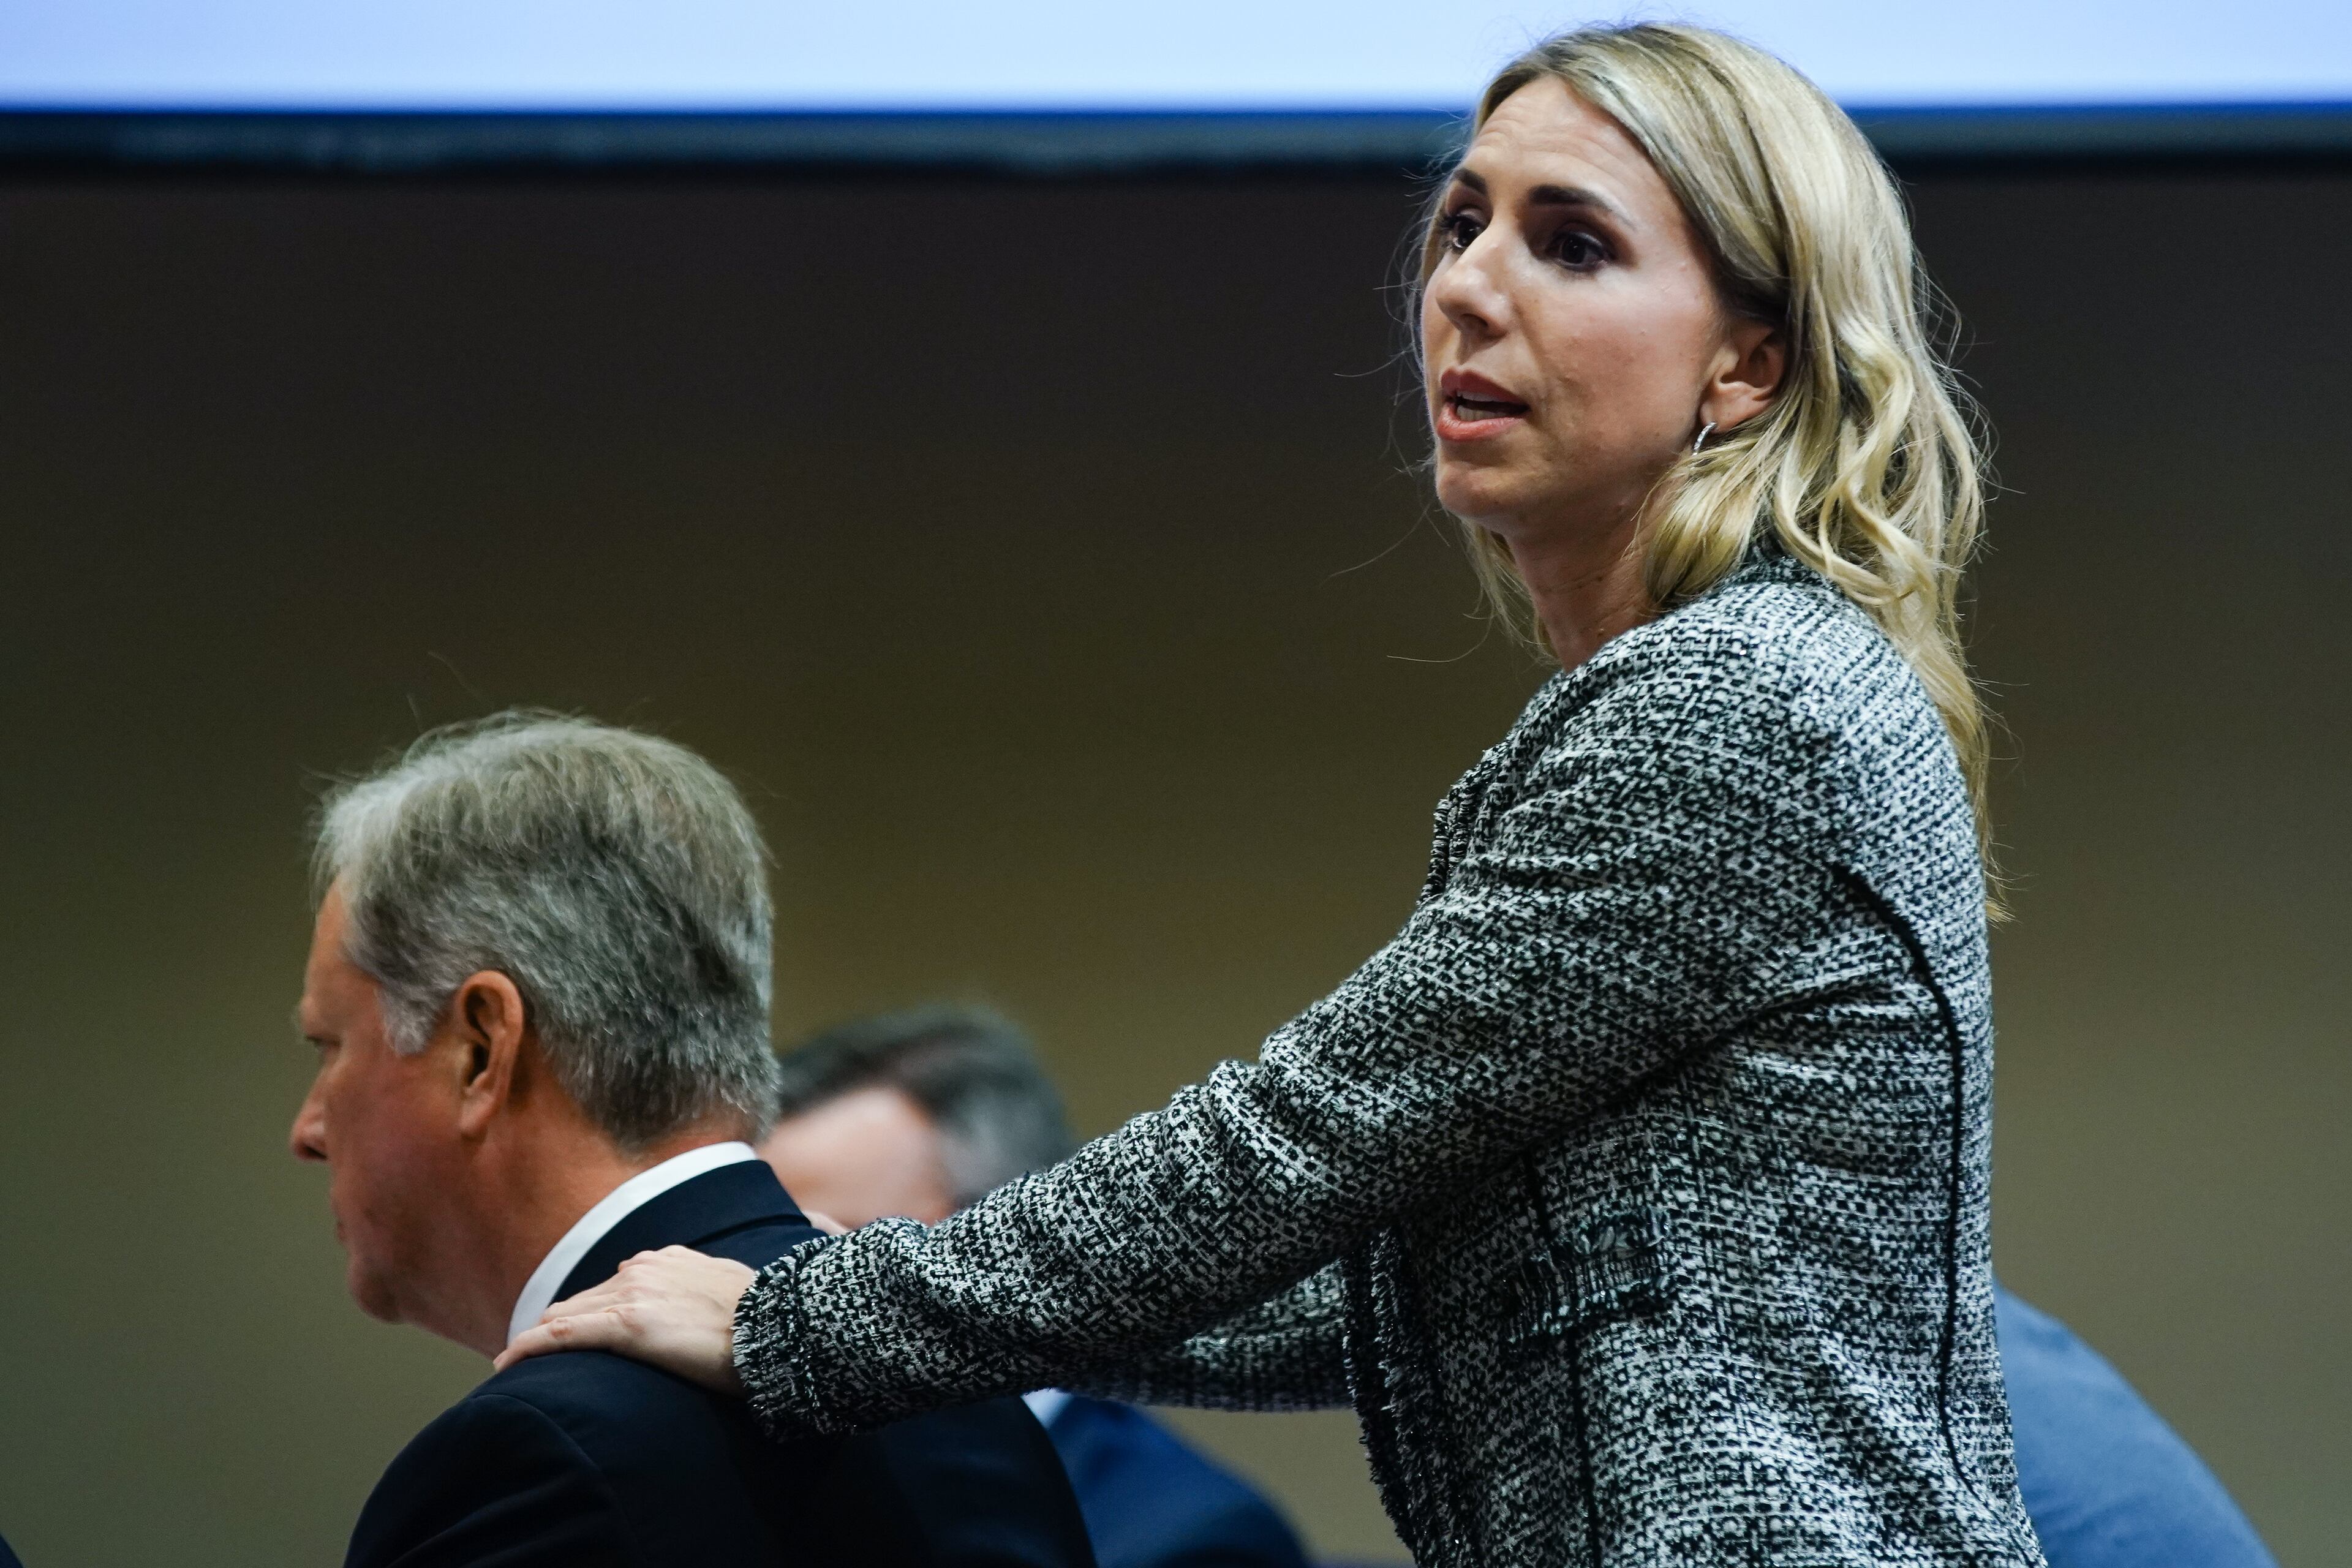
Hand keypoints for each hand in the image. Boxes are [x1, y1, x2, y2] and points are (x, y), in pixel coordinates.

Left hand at [493, 1245, 755, 1394]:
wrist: (778, 1328)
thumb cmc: (763, 1318)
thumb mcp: (725, 1291)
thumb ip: (696, 1291)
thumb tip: (692, 1305)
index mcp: (666, 1261)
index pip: (612, 1287)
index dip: (585, 1311)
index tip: (570, 1330)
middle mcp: (643, 1268)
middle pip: (580, 1300)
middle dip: (552, 1325)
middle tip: (528, 1353)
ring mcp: (633, 1294)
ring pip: (565, 1316)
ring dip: (536, 1338)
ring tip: (512, 1361)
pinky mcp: (626, 1324)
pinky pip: (561, 1334)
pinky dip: (529, 1346)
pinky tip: (507, 1361)